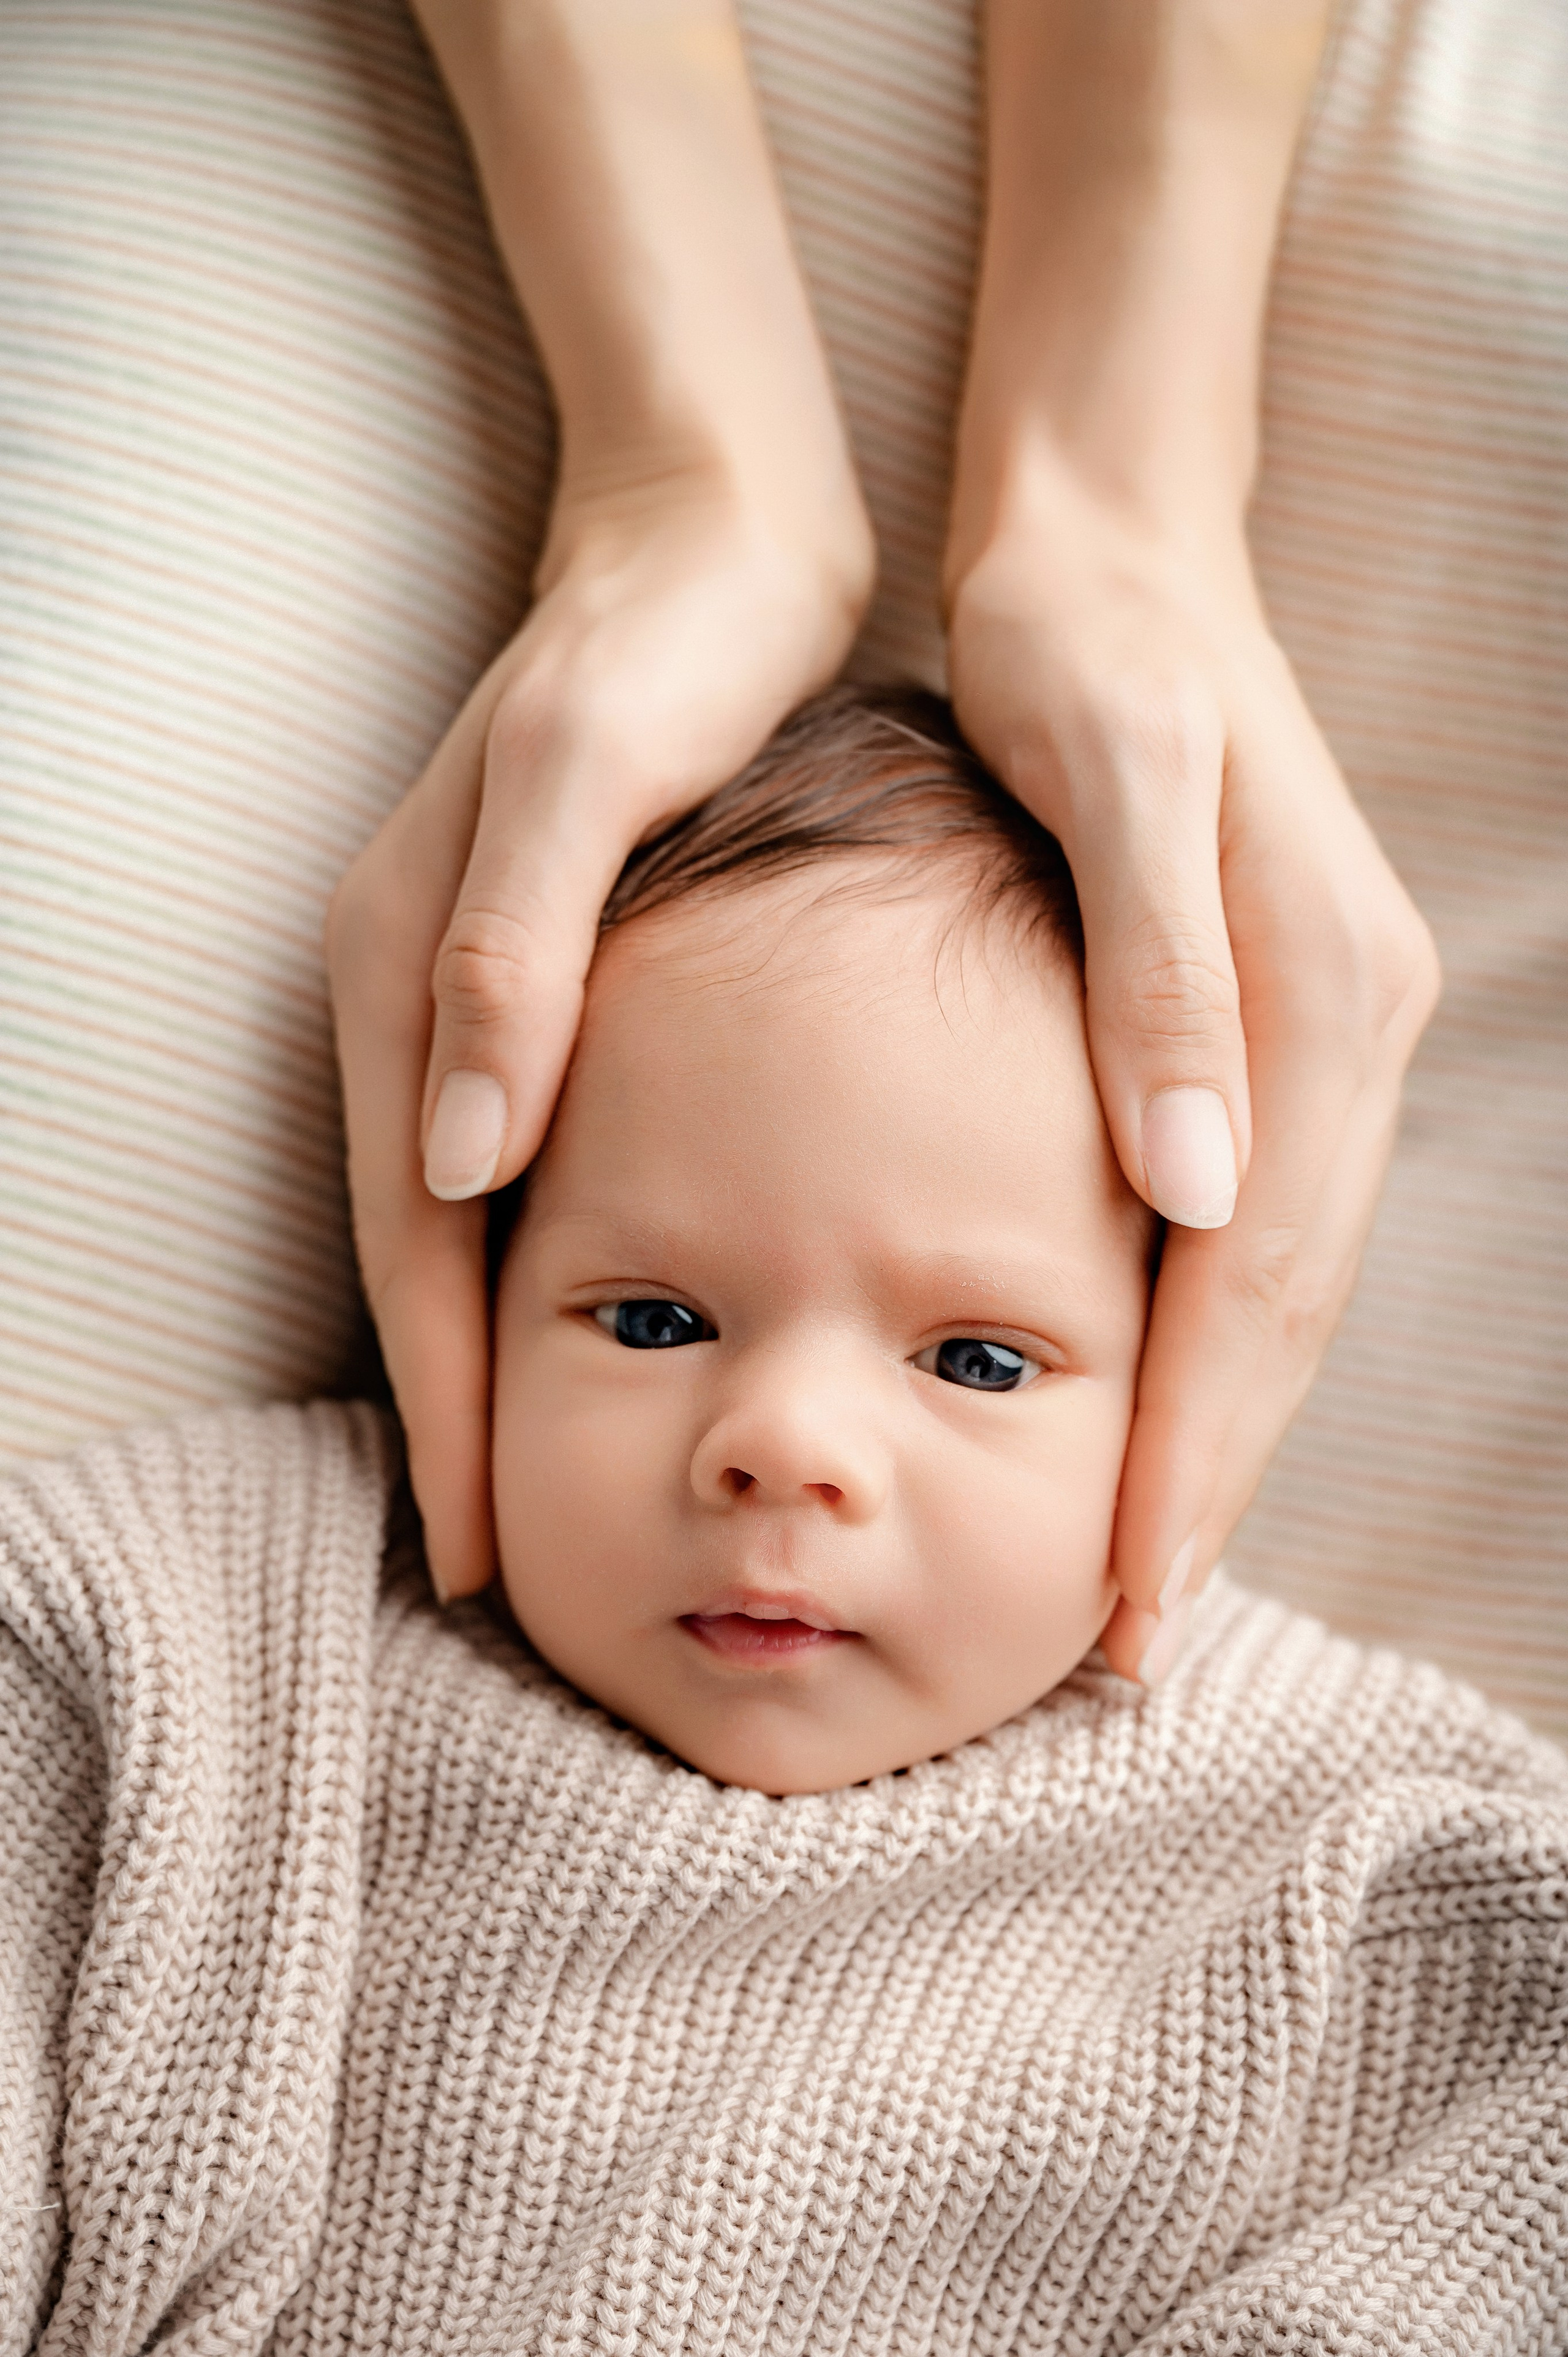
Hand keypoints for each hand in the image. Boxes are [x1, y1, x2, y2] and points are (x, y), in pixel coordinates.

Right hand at [327, 466, 872, 1597]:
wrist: (710, 535)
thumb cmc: (671, 650)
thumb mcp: (587, 772)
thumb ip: (514, 955)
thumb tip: (457, 1157)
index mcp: (408, 970)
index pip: (419, 1243)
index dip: (455, 1403)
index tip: (488, 1552)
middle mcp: (419, 997)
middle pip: (431, 1259)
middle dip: (469, 1419)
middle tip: (514, 1575)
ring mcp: (479, 993)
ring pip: (471, 1229)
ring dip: (508, 1362)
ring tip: (555, 1492)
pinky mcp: (547, 980)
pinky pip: (527, 1165)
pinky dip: (559, 1267)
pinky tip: (611, 1329)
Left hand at [946, 481, 1439, 1681]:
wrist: (1111, 542)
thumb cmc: (1084, 648)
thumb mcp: (1126, 775)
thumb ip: (1162, 982)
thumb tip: (1201, 1189)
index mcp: (1314, 994)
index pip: (1253, 1275)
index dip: (1195, 1441)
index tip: (1127, 1588)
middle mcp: (1341, 1032)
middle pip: (1277, 1310)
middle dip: (1208, 1476)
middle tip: (1126, 1638)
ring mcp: (1316, 1034)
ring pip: (1270, 1287)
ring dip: (1210, 1430)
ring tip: (1136, 1564)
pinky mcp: (1267, 1025)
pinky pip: (1246, 1227)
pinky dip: (1199, 1337)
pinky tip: (1146, 1400)